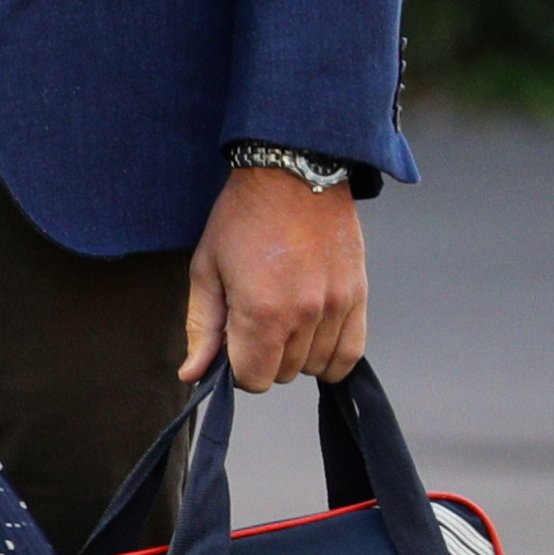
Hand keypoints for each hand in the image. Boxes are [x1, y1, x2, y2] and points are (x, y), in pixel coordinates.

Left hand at [183, 164, 368, 388]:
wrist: (294, 174)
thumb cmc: (243, 218)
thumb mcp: (206, 271)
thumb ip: (202, 329)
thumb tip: (194, 375)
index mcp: (261, 312)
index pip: (253, 379)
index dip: (236, 369)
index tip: (232, 344)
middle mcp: (304, 315)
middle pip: (283, 374)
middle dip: (263, 358)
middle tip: (255, 322)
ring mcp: (337, 306)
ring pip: (316, 366)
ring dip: (296, 355)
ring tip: (283, 319)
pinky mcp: (359, 296)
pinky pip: (350, 352)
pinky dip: (330, 355)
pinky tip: (312, 335)